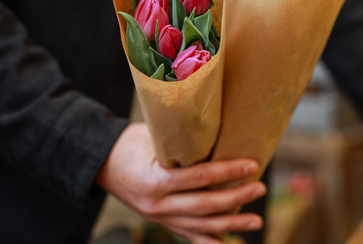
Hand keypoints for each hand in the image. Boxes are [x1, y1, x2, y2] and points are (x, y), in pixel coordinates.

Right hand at [96, 123, 265, 243]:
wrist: (101, 164)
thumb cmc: (128, 144)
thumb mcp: (151, 137)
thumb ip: (180, 142)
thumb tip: (217, 129)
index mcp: (154, 180)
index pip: (199, 177)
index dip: (228, 172)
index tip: (251, 164)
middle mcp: (157, 205)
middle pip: (205, 205)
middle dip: (236, 198)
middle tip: (260, 187)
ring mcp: (159, 218)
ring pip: (201, 225)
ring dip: (231, 224)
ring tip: (255, 220)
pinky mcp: (161, 223)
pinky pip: (189, 235)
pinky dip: (210, 240)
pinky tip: (228, 241)